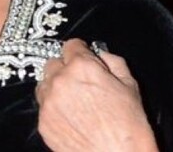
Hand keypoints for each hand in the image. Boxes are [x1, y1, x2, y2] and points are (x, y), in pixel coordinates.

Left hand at [35, 39, 157, 150]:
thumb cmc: (128, 126)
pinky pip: (44, 107)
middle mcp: (60, 81)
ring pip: (45, 85)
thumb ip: (112, 61)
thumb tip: (101, 55)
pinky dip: (54, 109)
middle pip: (54, 63)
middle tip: (81, 82)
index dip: (80, 50)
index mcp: (82, 67)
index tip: (82, 55)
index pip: (72, 45)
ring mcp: (48, 103)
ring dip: (56, 87)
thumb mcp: (130, 85)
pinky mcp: (43, 122)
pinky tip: (72, 118)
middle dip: (66, 69)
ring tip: (75, 102)